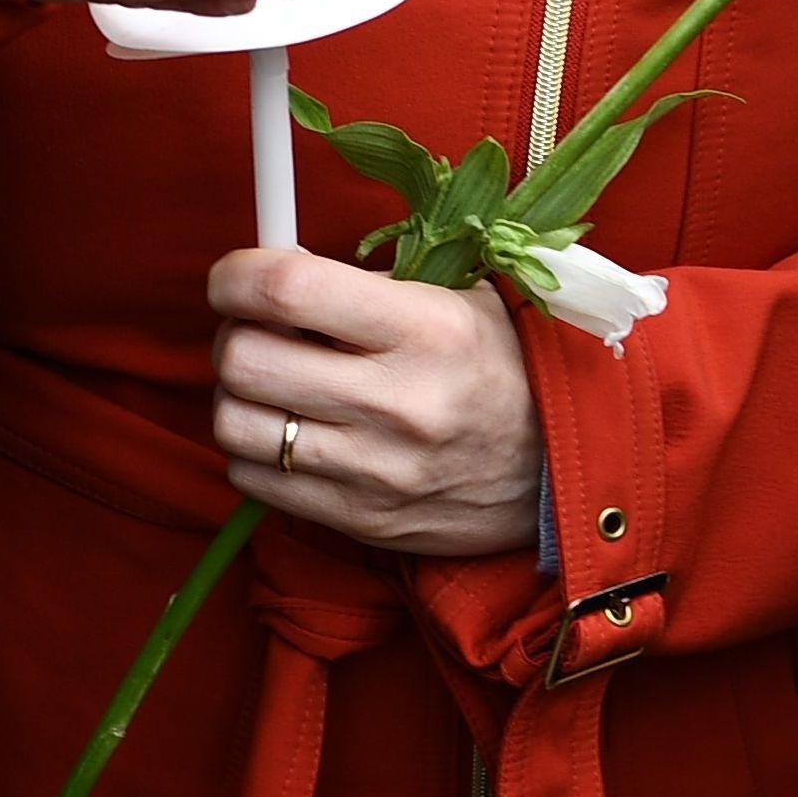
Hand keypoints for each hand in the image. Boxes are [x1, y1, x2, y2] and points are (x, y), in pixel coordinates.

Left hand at [211, 247, 542, 557]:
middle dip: (234, 335)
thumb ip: (367, 289)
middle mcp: (397, 402)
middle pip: (244, 360)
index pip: (287, 289)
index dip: (236, 275)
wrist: (563, 475)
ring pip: (235, 424)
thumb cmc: (503, 368)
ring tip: (275, 384)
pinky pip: (254, 481)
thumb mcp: (461, 302)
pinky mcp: (360, 521)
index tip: (235, 277)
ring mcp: (375, 471)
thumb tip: (271, 276)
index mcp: (426, 329)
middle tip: (259, 330)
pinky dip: (255, 450)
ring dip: (238, 396)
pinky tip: (291, 431)